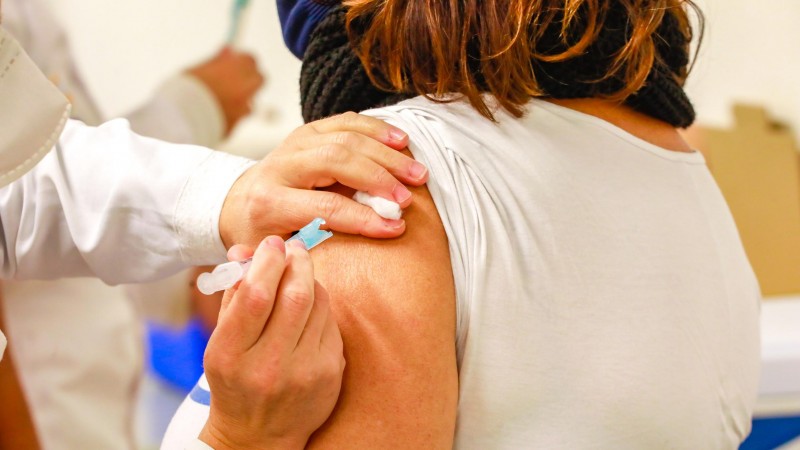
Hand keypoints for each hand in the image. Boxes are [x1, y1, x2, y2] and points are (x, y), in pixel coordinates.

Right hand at [187, 47, 264, 133]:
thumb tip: (229, 50)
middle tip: (234, 80)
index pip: (250, 60)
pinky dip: (233, 115)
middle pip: (259, 79)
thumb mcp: (198, 69)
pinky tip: (216, 114)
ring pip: (251, 101)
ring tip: (220, 100)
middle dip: (249, 78)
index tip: (235, 63)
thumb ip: (217, 61)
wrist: (180, 119)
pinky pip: (240, 117)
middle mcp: (245, 87)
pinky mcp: (237, 125)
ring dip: (242, 99)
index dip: (242, 61)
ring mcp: (243, 108)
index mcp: (235, 68)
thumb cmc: (185, 90)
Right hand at [200, 238, 344, 449]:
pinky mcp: (330, 374)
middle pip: (295, 296)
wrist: (258, 435)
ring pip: (318, 304)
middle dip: (297, 262)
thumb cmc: (235, 380)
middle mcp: (269, 367)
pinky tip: (308, 308)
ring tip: (298, 275)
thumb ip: (233, 294)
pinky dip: (320, 306)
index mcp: (231, 356)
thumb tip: (245, 250)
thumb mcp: (220, 342)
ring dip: (310, 280)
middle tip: (294, 248)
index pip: (255, 297)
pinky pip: (331, 322)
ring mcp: (304, 372)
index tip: (272, 244)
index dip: (267, 262)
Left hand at [219, 112, 428, 247]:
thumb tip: (341, 267)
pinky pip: (347, 121)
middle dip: (379, 179)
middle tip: (410, 198)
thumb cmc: (262, 237)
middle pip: (337, 162)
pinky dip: (377, 129)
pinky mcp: (309, 130)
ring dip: (386, 155)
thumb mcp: (273, 255)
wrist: (240, 203)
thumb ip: (302, 257)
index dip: (364, 218)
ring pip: (345, 137)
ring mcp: (295, 142)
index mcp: (270, 201)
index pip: (325, 206)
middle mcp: (281, 165)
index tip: (396, 228)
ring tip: (418, 173)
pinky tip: (402, 142)